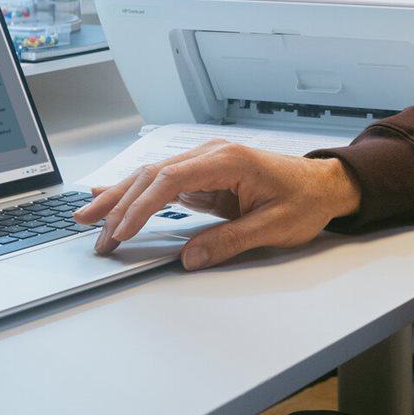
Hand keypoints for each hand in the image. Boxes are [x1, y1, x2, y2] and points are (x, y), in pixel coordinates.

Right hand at [74, 142, 365, 269]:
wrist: (325, 185)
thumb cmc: (305, 200)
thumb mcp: (273, 227)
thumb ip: (230, 241)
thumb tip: (190, 258)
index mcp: (228, 161)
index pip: (171, 179)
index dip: (142, 206)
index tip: (122, 230)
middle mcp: (211, 156)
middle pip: (152, 175)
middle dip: (119, 203)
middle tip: (95, 232)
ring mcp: (206, 164)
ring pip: (152, 177)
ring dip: (120, 198)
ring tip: (88, 217)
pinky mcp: (204, 176)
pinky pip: (162, 184)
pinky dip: (136, 194)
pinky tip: (111, 199)